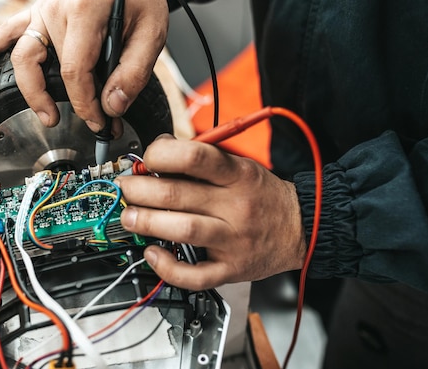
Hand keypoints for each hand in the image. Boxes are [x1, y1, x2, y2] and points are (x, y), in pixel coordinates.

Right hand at [0, 0, 169, 134]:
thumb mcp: (152, 35)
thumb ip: (133, 73)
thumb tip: (112, 107)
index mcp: (84, 11)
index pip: (74, 71)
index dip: (85, 105)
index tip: (100, 123)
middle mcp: (55, 9)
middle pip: (43, 66)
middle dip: (57, 102)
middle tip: (79, 124)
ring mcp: (42, 10)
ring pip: (21, 56)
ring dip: (28, 89)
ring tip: (46, 115)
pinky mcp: (36, 13)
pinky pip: (7, 32)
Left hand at [114, 137, 306, 290]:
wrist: (301, 228)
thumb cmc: (262, 195)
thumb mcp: (240, 165)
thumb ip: (202, 159)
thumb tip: (158, 152)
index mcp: (238, 175)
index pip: (195, 157)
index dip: (162, 155)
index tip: (146, 159)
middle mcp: (236, 207)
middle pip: (179, 195)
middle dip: (140, 190)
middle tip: (126, 189)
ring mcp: (233, 241)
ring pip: (183, 230)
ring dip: (147, 223)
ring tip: (129, 217)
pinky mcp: (230, 269)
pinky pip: (195, 275)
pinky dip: (167, 267)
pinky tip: (152, 253)